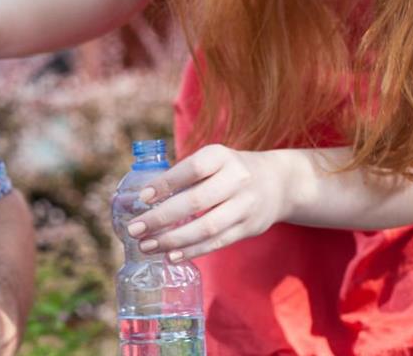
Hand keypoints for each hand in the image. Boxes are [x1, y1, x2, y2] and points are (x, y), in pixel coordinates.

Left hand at [127, 144, 294, 261]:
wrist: (278, 183)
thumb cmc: (228, 171)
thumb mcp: (212, 161)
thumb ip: (183, 176)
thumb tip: (142, 199)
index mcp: (221, 156)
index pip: (191, 169)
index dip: (166, 183)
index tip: (142, 198)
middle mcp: (236, 179)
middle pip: (196, 201)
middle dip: (161, 218)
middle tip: (134, 229)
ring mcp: (245, 205)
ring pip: (206, 227)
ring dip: (173, 240)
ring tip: (147, 246)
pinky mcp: (249, 227)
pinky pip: (217, 242)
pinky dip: (193, 251)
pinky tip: (171, 255)